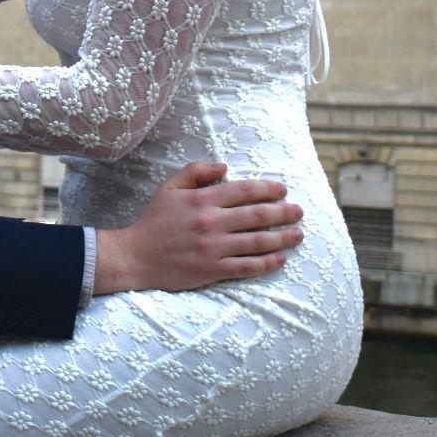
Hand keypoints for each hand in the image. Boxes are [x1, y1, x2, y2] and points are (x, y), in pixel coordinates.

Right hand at [93, 163, 303, 294]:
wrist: (136, 256)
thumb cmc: (154, 221)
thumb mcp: (169, 188)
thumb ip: (195, 172)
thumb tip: (224, 166)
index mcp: (201, 200)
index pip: (242, 191)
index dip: (266, 189)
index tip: (283, 189)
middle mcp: (211, 222)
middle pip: (256, 215)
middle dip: (282, 212)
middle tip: (299, 211)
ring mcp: (213, 248)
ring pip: (257, 242)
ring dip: (282, 237)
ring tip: (299, 234)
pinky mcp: (212, 270)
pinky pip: (246, 267)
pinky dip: (267, 263)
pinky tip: (281, 259)